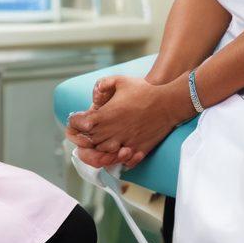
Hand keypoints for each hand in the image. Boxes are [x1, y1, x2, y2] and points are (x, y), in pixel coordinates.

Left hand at [65, 75, 188, 170]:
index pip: (81, 125)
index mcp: (106, 116)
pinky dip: (115, 160)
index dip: (74, 123)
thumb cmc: (145, 91)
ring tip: (91, 148)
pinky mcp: (138, 151)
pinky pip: (122, 161)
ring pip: (103, 155)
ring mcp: (125, 143)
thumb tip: (94, 95)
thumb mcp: (120, 80)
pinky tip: (114, 153)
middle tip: (77, 135)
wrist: (169, 103)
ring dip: (95, 152)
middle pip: (89, 143)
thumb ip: (103, 84)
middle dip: (80, 139)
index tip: (74, 120)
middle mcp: (113, 132)